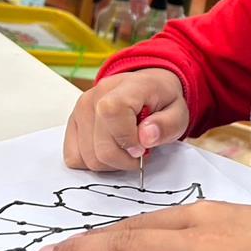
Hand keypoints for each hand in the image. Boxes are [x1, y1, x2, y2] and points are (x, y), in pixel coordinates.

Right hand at [64, 68, 188, 171]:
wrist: (148, 88)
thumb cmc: (162, 102)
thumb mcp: (178, 112)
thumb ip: (167, 125)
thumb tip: (146, 137)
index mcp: (125, 87)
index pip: (112, 113)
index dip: (127, 138)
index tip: (143, 147)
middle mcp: (95, 96)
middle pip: (99, 146)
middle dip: (123, 159)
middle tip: (139, 152)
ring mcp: (79, 109)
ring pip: (86, 157)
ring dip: (109, 163)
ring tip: (125, 148)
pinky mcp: (72, 123)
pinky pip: (74, 157)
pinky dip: (93, 161)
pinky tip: (110, 149)